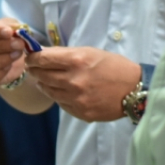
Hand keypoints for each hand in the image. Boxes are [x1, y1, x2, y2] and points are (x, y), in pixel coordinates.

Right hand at [0, 17, 26, 88]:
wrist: (10, 53)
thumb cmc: (5, 35)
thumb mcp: (9, 25)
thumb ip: (11, 25)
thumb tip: (15, 29)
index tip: (9, 32)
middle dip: (0, 46)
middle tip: (19, 44)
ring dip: (2, 60)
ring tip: (17, 53)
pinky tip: (10, 65)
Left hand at [26, 47, 141, 121]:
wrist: (134, 90)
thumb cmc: (113, 66)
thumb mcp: (90, 52)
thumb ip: (66, 54)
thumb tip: (43, 54)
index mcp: (77, 60)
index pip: (42, 59)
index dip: (33, 57)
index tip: (30, 57)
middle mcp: (73, 80)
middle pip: (41, 75)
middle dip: (35, 70)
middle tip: (34, 67)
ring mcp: (76, 99)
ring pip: (47, 90)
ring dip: (44, 83)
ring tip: (45, 79)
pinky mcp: (80, 113)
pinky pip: (60, 103)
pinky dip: (58, 96)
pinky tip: (62, 90)